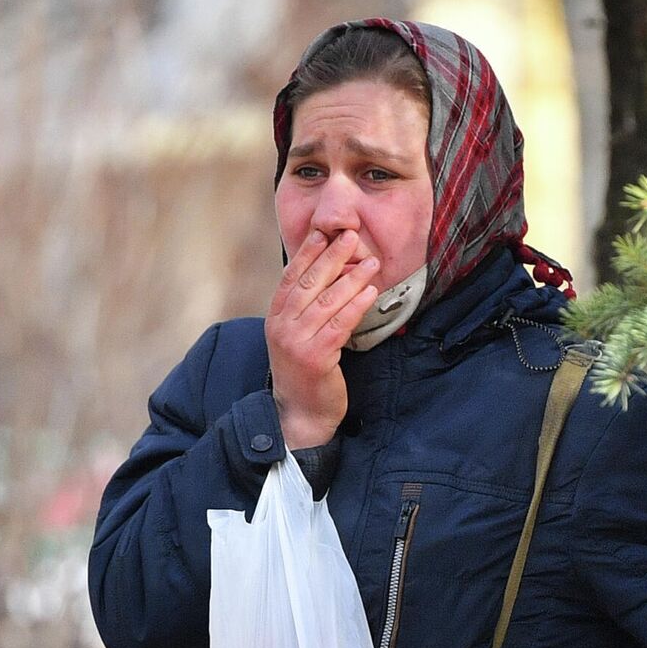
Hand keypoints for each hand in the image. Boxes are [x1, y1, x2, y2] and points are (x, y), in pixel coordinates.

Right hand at [267, 230, 381, 448]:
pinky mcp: (316, 357)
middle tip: (351, 237)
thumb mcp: (295, 338)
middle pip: (308, 283)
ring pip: (327, 302)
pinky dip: (356, 306)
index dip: (306, 254)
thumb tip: (326, 277)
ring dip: (351, 278)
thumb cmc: (303, 374)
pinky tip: (370, 293)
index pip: (290, 278)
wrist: (300, 414)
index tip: (322, 233)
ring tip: (371, 263)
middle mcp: (282, 327)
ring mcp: (297, 342)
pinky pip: (339, 324)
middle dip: (331, 257)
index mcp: (275, 318)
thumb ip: (304, 311)